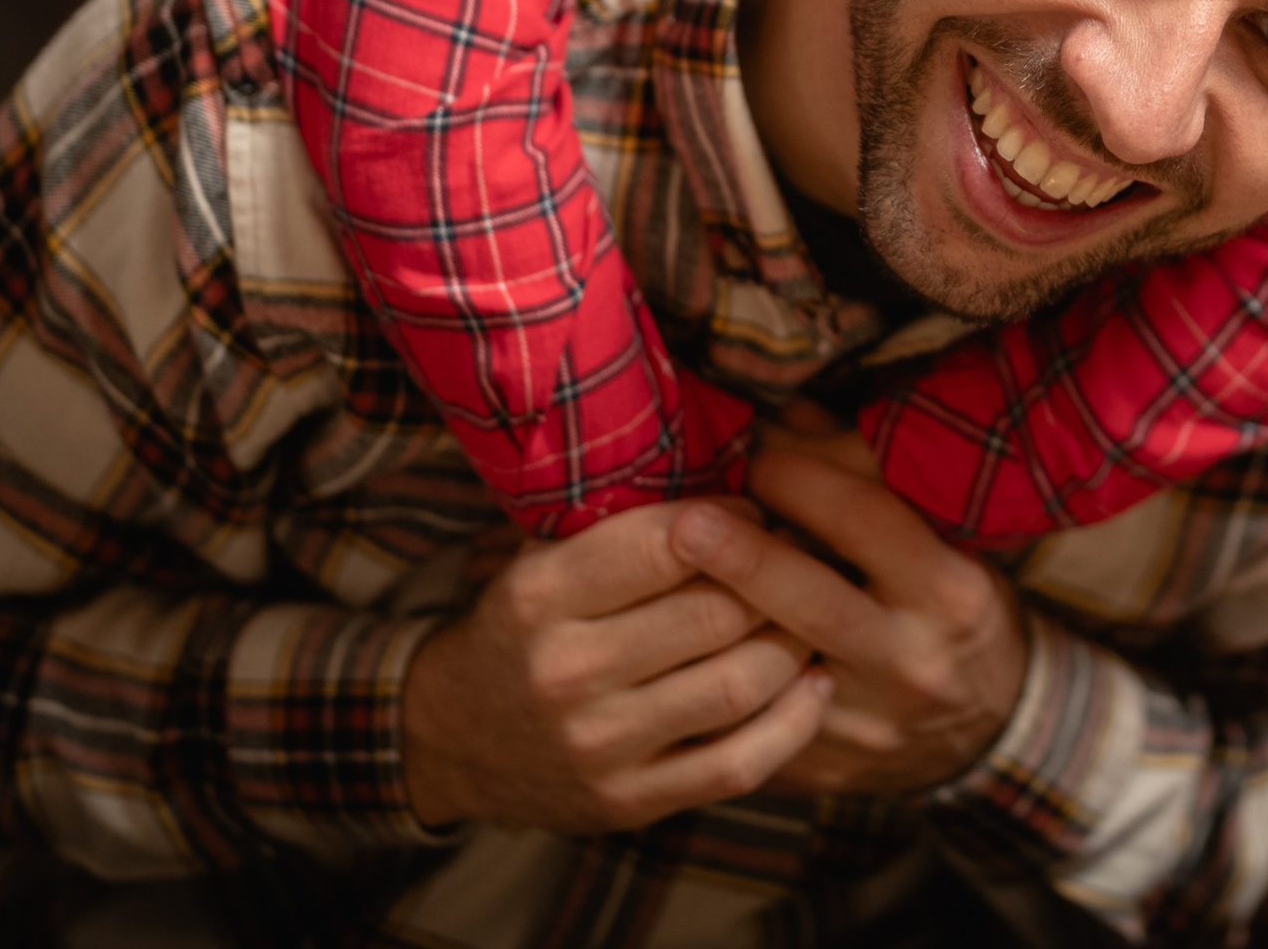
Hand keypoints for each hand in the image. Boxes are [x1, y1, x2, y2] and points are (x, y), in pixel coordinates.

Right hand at [400, 500, 833, 831]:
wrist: (452, 738)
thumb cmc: (523, 626)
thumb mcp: (540, 557)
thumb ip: (617, 519)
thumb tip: (728, 464)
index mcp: (542, 595)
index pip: (668, 543)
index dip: (732, 520)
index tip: (755, 510)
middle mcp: (567, 672)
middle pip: (717, 614)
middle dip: (775, 579)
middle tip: (799, 558)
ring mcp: (600, 746)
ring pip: (740, 685)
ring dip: (794, 642)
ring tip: (810, 613)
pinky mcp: (631, 801)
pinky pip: (740, 765)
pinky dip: (793, 723)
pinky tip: (814, 683)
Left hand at [669, 449, 1027, 794]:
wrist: (990, 732)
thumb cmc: (955, 611)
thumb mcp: (946, 543)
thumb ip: (871, 482)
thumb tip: (786, 412)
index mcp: (951, 592)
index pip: (867, 520)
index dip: (806, 479)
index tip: (759, 453)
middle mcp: (911, 660)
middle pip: (811, 599)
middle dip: (741, 556)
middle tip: (683, 521)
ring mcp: (866, 724)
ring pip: (770, 670)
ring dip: (714, 620)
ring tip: (662, 580)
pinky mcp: (824, 768)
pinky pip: (751, 723)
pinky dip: (711, 679)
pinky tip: (675, 647)